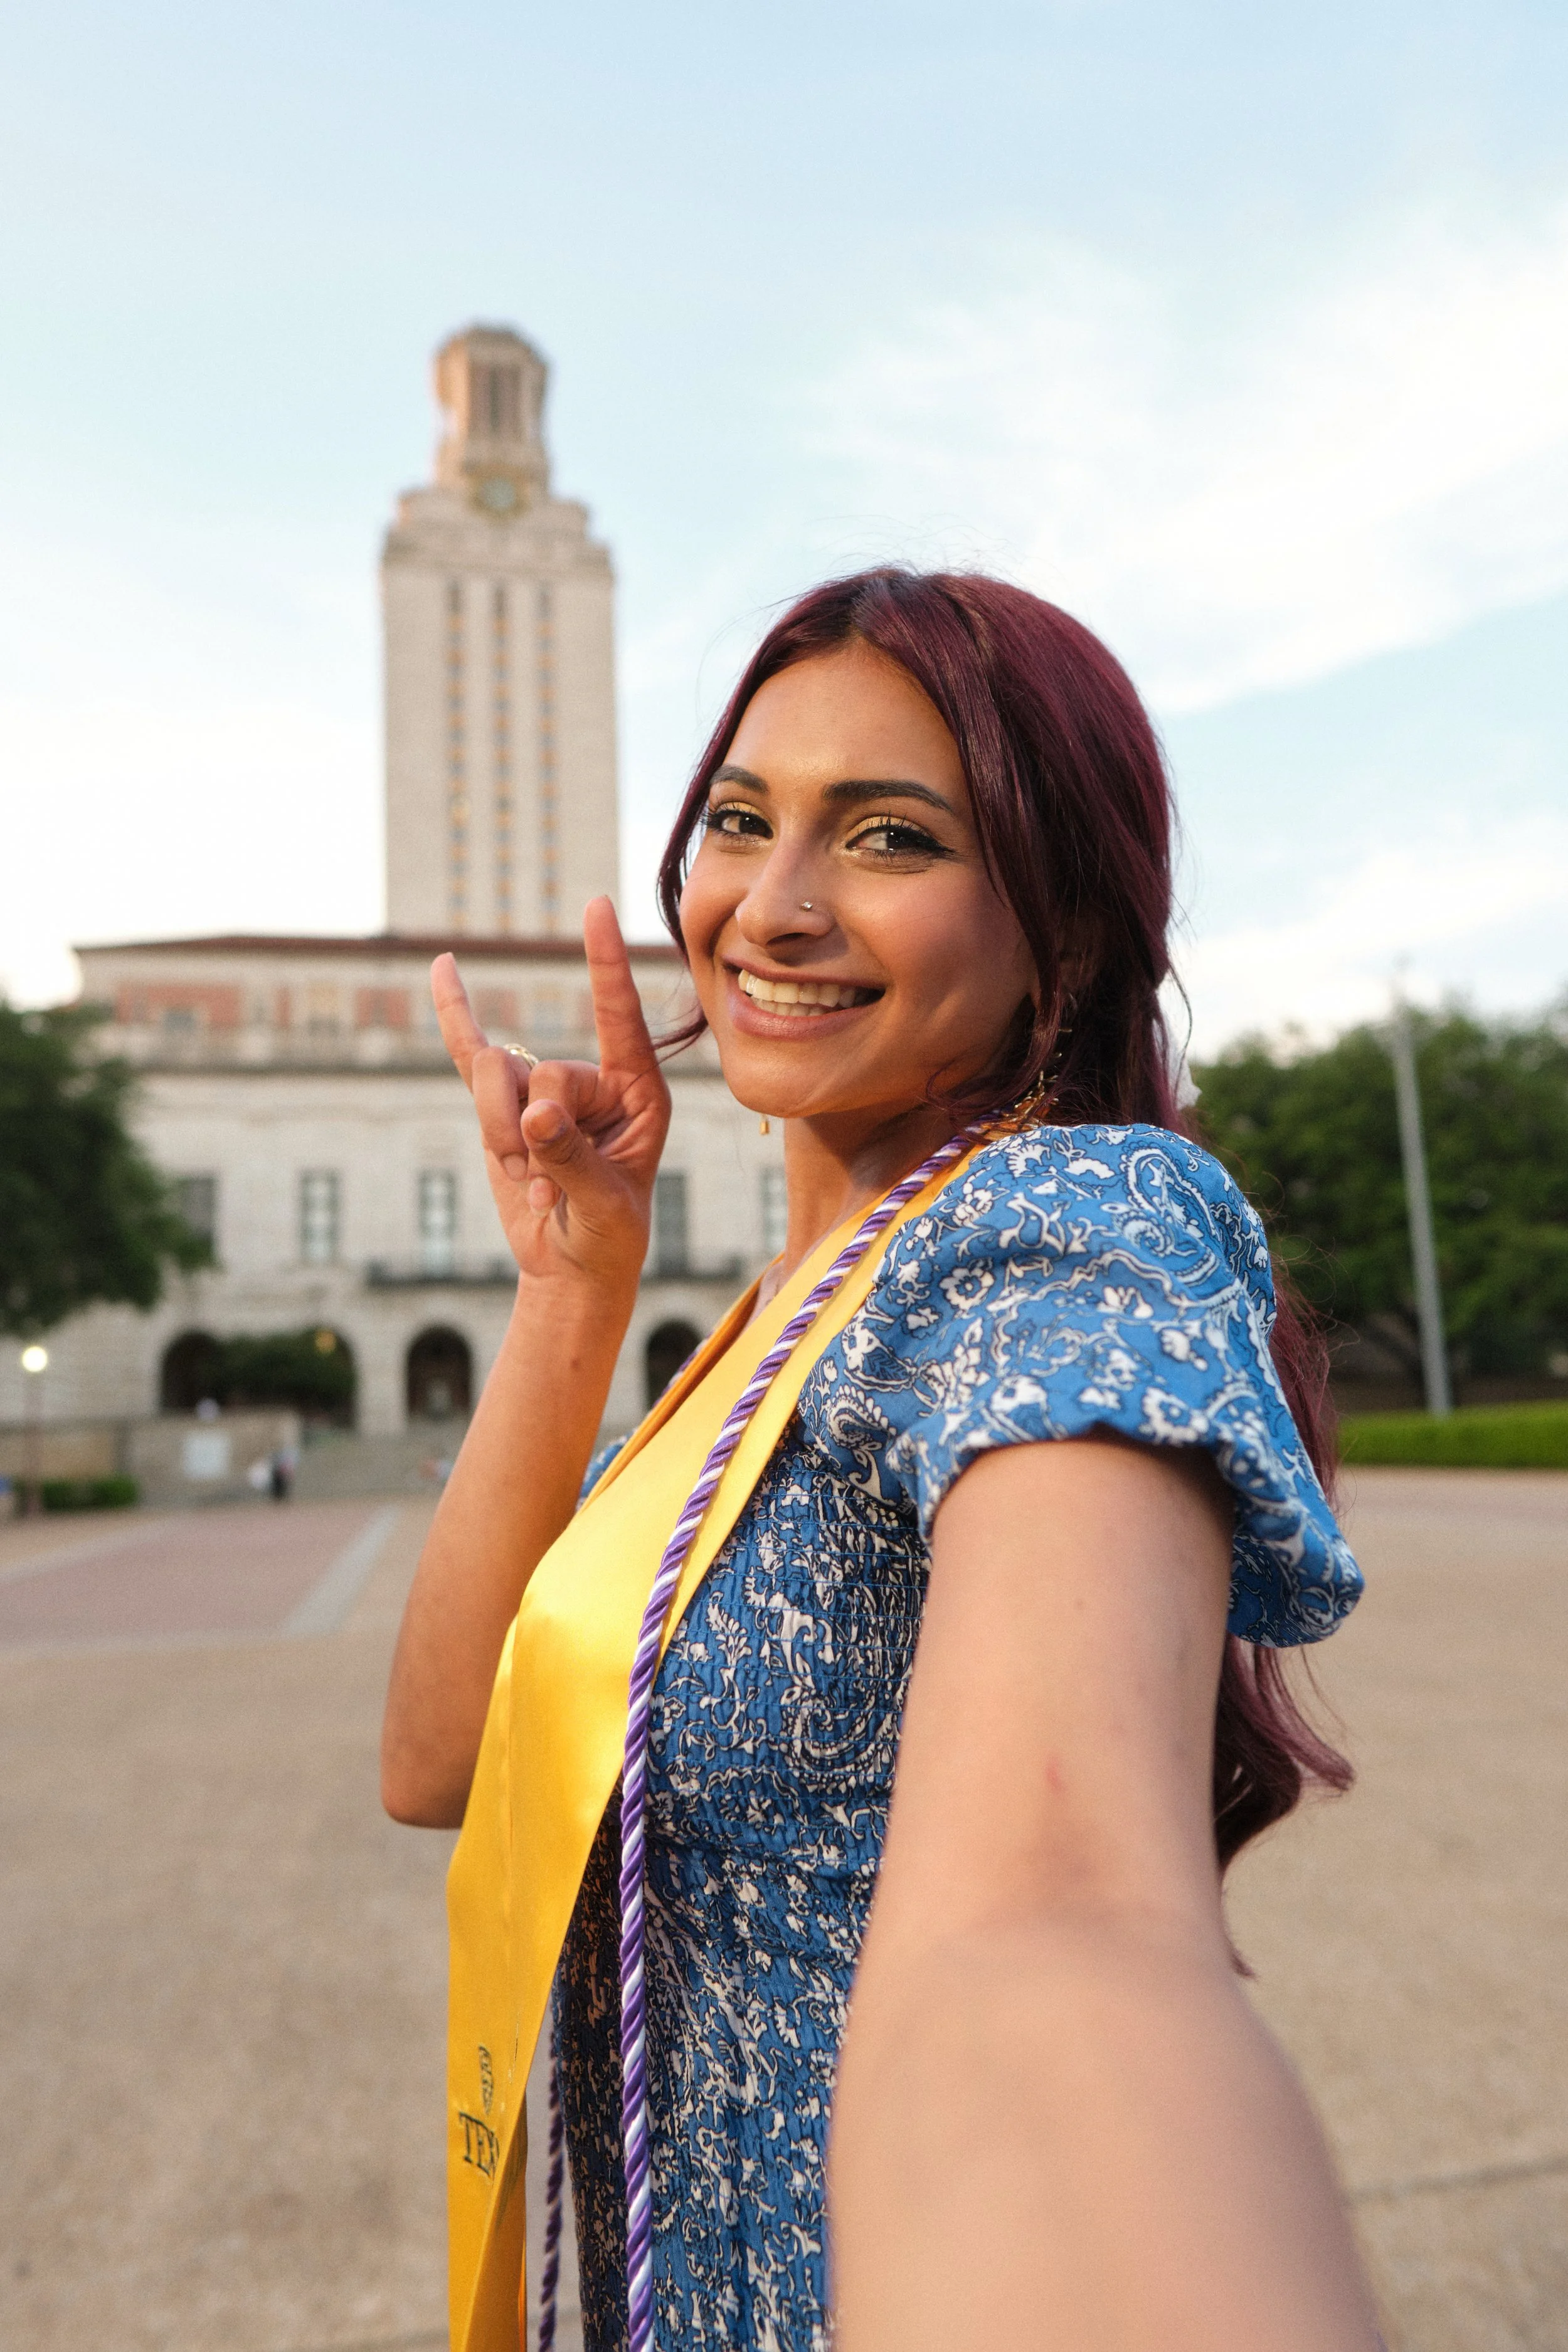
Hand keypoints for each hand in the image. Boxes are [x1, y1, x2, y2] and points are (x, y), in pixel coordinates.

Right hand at [431, 897, 670, 1293]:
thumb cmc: (607, 1238)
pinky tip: (443, 969)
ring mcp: (544, 1089)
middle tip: (550, 1187)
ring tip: (532, 1184)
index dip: (605, 964)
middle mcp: (593, 1081)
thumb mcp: (605, 1206)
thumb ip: (573, 1159)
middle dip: (534, 1136)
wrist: (572, 1268)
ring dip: (501, 1141)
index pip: (619, 1016)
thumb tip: (534, 1114)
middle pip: (543, 1071)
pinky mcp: (503, 1105)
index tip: (596, 906)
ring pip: (497, 1079)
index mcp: (638, 1093)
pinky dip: (455, 1015)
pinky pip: (471, 1053)